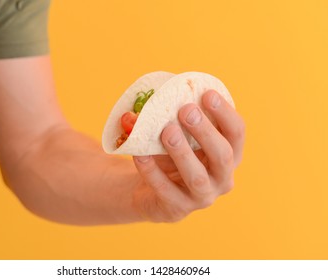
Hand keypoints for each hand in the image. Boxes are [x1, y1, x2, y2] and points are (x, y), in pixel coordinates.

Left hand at [132, 90, 244, 221]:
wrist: (150, 191)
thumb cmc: (168, 156)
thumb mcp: (174, 136)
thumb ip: (163, 119)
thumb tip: (133, 111)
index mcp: (228, 155)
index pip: (236, 133)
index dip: (225, 113)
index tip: (207, 93)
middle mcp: (222, 178)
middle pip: (222, 155)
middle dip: (205, 131)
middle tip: (186, 110)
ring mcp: (202, 197)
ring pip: (197, 177)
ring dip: (183, 152)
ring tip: (167, 132)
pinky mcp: (178, 209)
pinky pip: (165, 190)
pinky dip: (152, 171)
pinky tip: (141, 155)